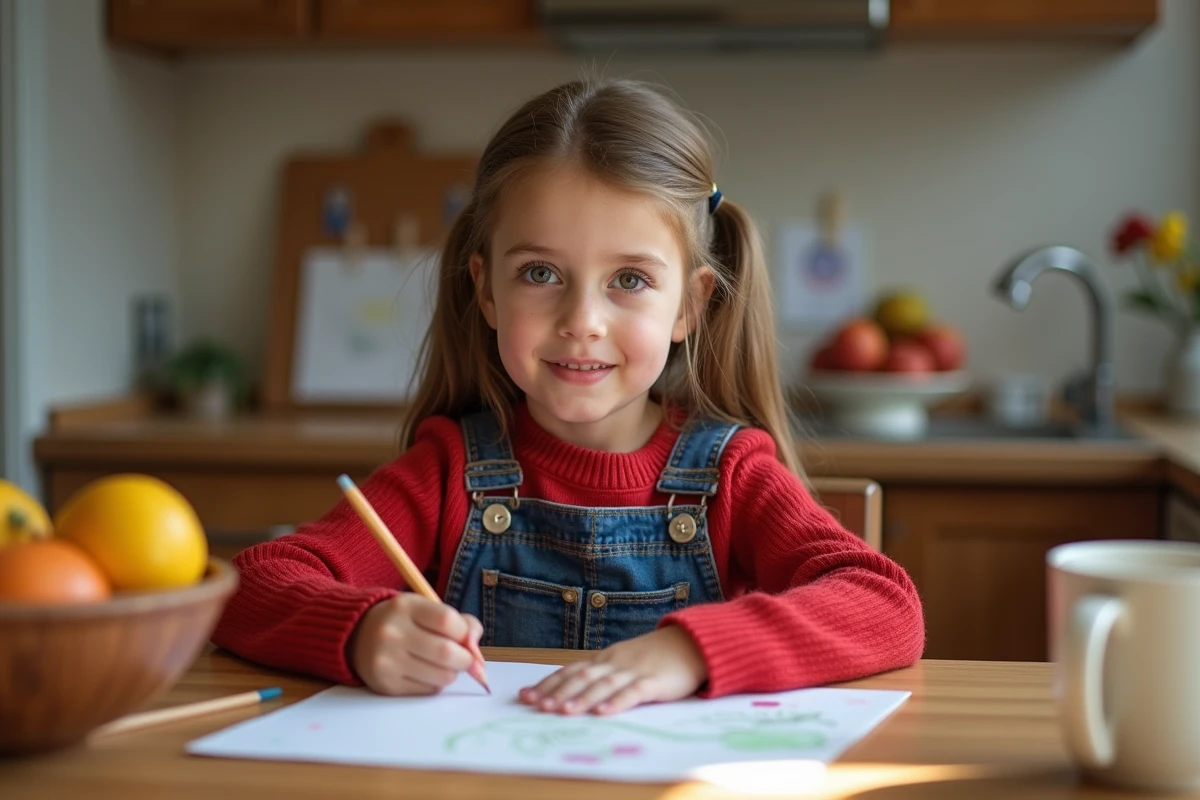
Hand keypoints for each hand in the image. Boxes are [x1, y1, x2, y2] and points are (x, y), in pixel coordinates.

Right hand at [349, 593, 482, 695]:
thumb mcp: (425, 608)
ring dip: (452, 673)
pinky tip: (425, 672)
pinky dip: (436, 683)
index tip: (464, 637)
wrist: (356, 636)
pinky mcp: (386, 685)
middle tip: (463, 658)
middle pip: (447, 653)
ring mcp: (387, 661)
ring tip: (443, 664)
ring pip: (442, 676)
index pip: (448, 621)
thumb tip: (477, 652)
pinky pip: (428, 690)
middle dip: (465, 659)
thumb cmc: (403, 621)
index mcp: (405, 607)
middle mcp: (392, 633)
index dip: (465, 632)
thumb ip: (458, 622)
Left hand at [518, 625, 706, 714]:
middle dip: (558, 692)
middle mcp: (615, 663)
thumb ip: (600, 672)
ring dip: (582, 698)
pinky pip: (633, 692)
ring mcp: (634, 671)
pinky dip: (617, 702)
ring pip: (603, 684)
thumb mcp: (622, 660)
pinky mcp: (654, 682)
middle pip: (582, 676)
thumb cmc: (654, 656)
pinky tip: (604, 712)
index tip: (525, 695)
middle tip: (537, 706)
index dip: (548, 683)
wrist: (690, 643)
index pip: (570, 670)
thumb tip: (568, 689)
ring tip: (563, 712)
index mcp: (605, 658)